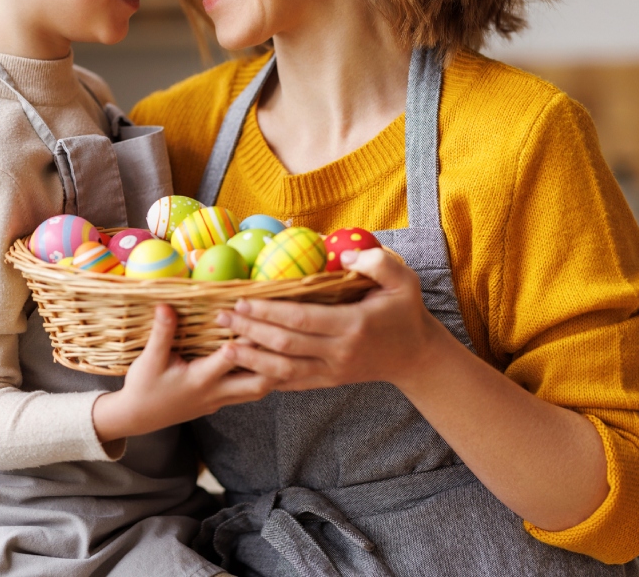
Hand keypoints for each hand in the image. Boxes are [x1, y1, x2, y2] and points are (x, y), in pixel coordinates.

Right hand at [92, 304, 275, 442]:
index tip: (256, 319)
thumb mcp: (149, 359)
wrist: (138, 418)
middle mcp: (215, 392)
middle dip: (274, 362)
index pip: (231, 360)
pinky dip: (261, 378)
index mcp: (200, 379)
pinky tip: (267, 363)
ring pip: (258, 391)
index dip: (245, 340)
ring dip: (272, 372)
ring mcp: (219, 400)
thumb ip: (162, 333)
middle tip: (286, 338)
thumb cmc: (143, 387)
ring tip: (284, 349)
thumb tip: (166, 306)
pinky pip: (248, 393)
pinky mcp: (218, 402)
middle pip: (258, 383)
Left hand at [216, 248, 452, 392]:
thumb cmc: (405, 312)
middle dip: (250, 331)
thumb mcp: (403, 280)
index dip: (269, 311)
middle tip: (221, 317)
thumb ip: (376, 263)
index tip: (242, 300)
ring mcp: (333, 371)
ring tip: (224, 346)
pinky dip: (266, 377)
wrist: (417, 356)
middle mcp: (339, 352)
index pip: (301, 319)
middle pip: (285, 345)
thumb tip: (344, 255)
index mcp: (353, 325)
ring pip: (284, 370)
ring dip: (251, 358)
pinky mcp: (328, 381)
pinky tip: (245, 368)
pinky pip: (292, 383)